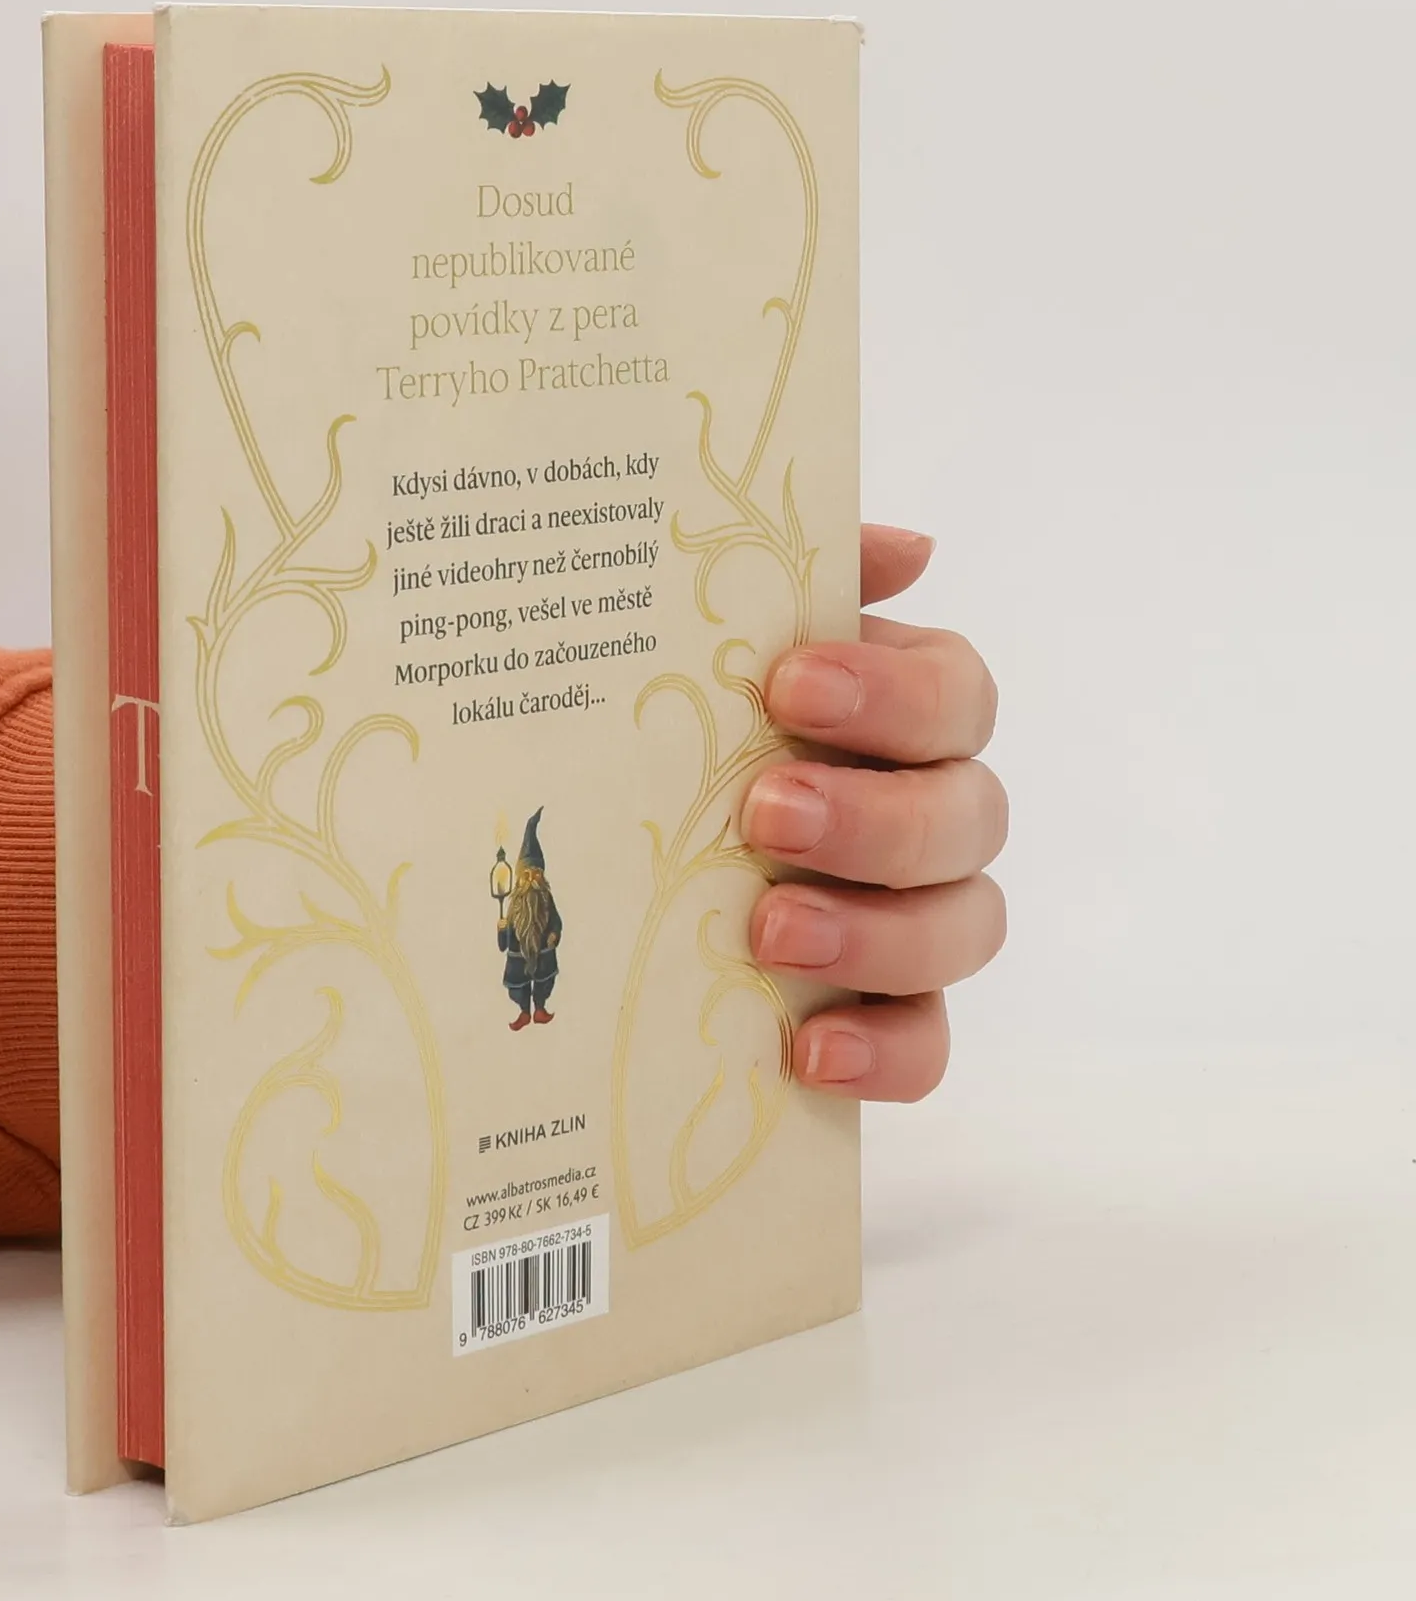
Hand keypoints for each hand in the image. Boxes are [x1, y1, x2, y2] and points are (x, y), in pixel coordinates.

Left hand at [742, 525, 1004, 1102]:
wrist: (631, 851)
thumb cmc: (694, 726)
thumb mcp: (721, 643)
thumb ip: (806, 581)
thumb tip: (910, 548)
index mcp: (907, 715)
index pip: (956, 694)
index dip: (892, 693)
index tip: (791, 685)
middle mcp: (936, 813)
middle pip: (969, 815)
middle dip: (873, 817)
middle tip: (766, 814)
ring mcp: (921, 918)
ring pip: (965, 929)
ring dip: (877, 933)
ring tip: (768, 933)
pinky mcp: (890, 1014)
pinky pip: (928, 1046)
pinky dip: (883, 1052)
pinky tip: (807, 1050)